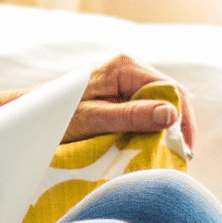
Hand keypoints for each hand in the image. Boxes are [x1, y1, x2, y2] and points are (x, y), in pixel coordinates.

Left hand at [65, 54, 194, 147]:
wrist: (36, 116)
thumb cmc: (59, 117)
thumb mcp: (95, 120)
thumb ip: (131, 116)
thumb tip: (171, 114)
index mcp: (126, 67)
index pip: (171, 90)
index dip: (182, 120)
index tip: (184, 148)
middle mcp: (131, 67)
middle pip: (171, 95)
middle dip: (177, 125)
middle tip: (181, 156)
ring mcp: (128, 79)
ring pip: (162, 103)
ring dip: (167, 128)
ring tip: (170, 154)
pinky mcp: (124, 92)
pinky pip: (149, 108)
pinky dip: (154, 127)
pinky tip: (155, 144)